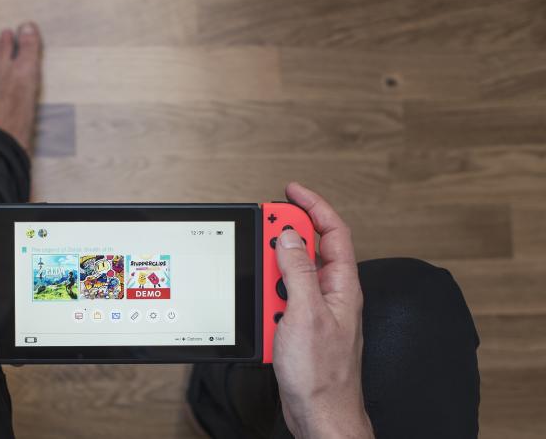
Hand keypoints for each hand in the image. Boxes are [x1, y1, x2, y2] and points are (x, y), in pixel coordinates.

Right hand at [273, 183, 373, 438]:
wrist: (319, 414)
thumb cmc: (322, 374)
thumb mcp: (305, 314)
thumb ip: (298, 271)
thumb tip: (289, 237)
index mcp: (341, 285)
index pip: (332, 231)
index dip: (312, 206)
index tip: (290, 191)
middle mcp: (330, 294)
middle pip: (307, 249)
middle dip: (283, 242)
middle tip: (263, 234)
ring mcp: (314, 310)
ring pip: (288, 277)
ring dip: (272, 281)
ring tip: (266, 296)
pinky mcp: (298, 325)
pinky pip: (279, 301)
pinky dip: (268, 304)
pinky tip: (267, 321)